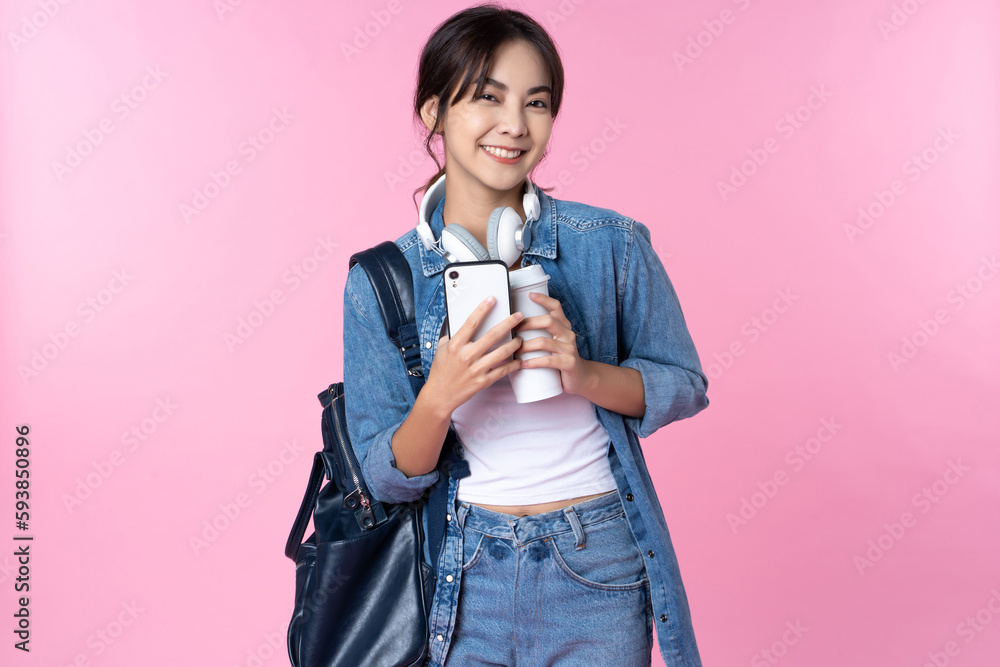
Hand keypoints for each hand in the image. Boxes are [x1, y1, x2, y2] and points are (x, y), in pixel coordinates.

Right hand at [426, 296, 523, 414]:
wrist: (440, 395)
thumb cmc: (441, 371)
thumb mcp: (441, 349)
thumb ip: (452, 335)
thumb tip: (462, 321)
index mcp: (456, 345)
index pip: (471, 322)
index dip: (483, 309)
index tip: (492, 299)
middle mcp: (467, 355)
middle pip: (493, 335)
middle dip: (509, 323)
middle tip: (519, 316)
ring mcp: (476, 369)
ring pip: (502, 352)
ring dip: (515, 343)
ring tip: (520, 339)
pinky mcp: (483, 381)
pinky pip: (503, 370)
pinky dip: (513, 364)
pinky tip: (518, 359)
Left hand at [512, 291, 594, 395]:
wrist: (581, 378)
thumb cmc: (560, 358)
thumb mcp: (554, 342)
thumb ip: (541, 334)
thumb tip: (514, 328)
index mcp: (563, 326)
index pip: (556, 307)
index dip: (544, 299)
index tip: (530, 295)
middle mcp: (568, 334)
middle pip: (549, 321)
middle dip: (528, 323)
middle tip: (513, 329)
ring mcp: (570, 348)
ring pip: (545, 342)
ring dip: (526, 346)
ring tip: (514, 351)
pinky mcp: (569, 363)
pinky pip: (549, 361)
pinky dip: (533, 362)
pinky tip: (523, 364)